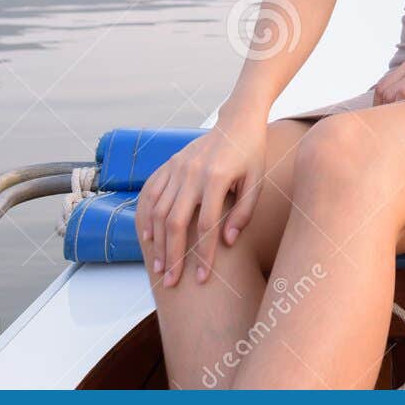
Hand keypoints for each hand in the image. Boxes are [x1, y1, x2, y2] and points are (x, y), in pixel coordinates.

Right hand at [137, 108, 266, 287]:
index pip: (207, 225)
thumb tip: (228, 242)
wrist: (237, 122)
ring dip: (158, 242)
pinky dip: (147, 216)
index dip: (204, 254)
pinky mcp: (171, 164)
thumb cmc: (252, 155)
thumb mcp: (257, 181)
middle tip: (171, 283)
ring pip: (160, 211)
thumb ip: (244, 212)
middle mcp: (193, 173)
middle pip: (177, 222)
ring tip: (160, 267)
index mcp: (217, 178)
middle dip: (173, 256)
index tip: (204, 278)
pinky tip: (148, 237)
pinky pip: (152, 193)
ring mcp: (178, 167)